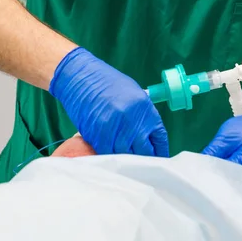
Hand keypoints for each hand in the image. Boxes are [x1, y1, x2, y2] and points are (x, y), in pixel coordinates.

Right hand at [49, 47, 168, 156]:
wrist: (82, 77)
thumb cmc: (107, 83)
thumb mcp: (132, 94)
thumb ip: (140, 115)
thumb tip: (146, 135)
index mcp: (145, 108)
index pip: (159, 138)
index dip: (160, 151)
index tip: (158, 159)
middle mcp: (133, 120)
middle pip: (144, 151)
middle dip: (144, 159)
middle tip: (142, 165)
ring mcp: (116, 129)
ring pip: (126, 157)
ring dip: (127, 161)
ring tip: (126, 164)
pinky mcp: (99, 136)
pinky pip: (109, 154)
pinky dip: (111, 158)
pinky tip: (112, 158)